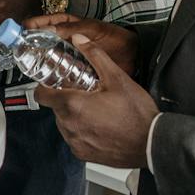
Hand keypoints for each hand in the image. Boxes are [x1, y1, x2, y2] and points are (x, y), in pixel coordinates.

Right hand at [24, 12, 138, 76]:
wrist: (134, 57)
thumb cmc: (115, 38)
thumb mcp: (92, 29)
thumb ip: (71, 29)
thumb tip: (46, 31)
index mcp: (70, 25)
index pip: (47, 22)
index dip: (34, 25)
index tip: (22, 29)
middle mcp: (67, 40)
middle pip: (45, 40)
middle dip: (32, 44)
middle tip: (22, 49)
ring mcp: (71, 56)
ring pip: (51, 56)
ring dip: (41, 60)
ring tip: (31, 64)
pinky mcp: (76, 70)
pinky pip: (61, 71)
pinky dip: (53, 74)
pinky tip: (48, 78)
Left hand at [35, 38, 158, 167]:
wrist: (152, 144)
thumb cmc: (137, 114)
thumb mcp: (117, 78)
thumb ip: (95, 55)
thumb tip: (79, 39)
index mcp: (72, 105)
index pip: (41, 94)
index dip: (46, 86)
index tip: (56, 82)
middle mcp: (69, 126)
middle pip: (55, 108)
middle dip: (66, 99)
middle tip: (85, 93)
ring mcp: (75, 142)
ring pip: (64, 124)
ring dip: (74, 116)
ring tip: (96, 110)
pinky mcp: (83, 155)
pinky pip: (74, 139)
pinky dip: (82, 132)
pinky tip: (99, 126)